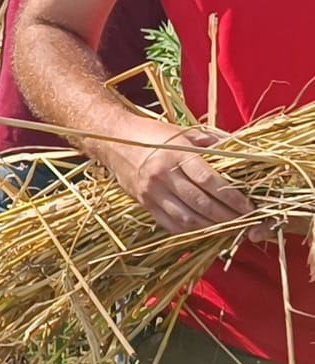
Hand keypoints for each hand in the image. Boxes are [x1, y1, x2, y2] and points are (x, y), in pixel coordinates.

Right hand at [95, 119, 256, 237]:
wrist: (113, 140)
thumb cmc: (153, 134)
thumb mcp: (184, 132)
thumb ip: (214, 143)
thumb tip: (245, 153)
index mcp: (175, 154)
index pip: (209, 181)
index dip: (232, 197)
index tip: (249, 206)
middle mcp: (162, 175)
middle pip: (201, 203)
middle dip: (228, 215)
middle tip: (246, 220)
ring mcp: (151, 192)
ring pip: (188, 218)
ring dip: (213, 226)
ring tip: (230, 226)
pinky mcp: (144, 203)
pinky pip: (171, 224)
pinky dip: (193, 231)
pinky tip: (207, 228)